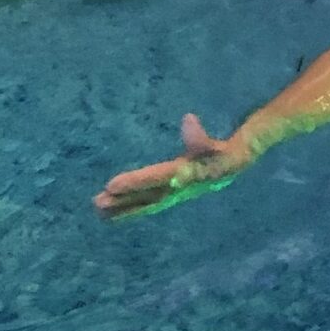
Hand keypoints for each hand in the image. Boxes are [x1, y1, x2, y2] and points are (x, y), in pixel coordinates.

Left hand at [94, 113, 254, 220]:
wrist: (232, 167)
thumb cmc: (222, 152)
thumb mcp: (215, 145)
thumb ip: (200, 137)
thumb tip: (187, 120)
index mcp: (185, 175)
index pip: (156, 178)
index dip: (135, 182)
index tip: (111, 185)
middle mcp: (175, 189)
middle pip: (146, 197)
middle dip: (122, 202)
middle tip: (96, 204)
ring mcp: (171, 194)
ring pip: (144, 203)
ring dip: (121, 208)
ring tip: (97, 209)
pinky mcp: (169, 194)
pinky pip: (146, 203)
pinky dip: (130, 207)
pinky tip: (114, 210)